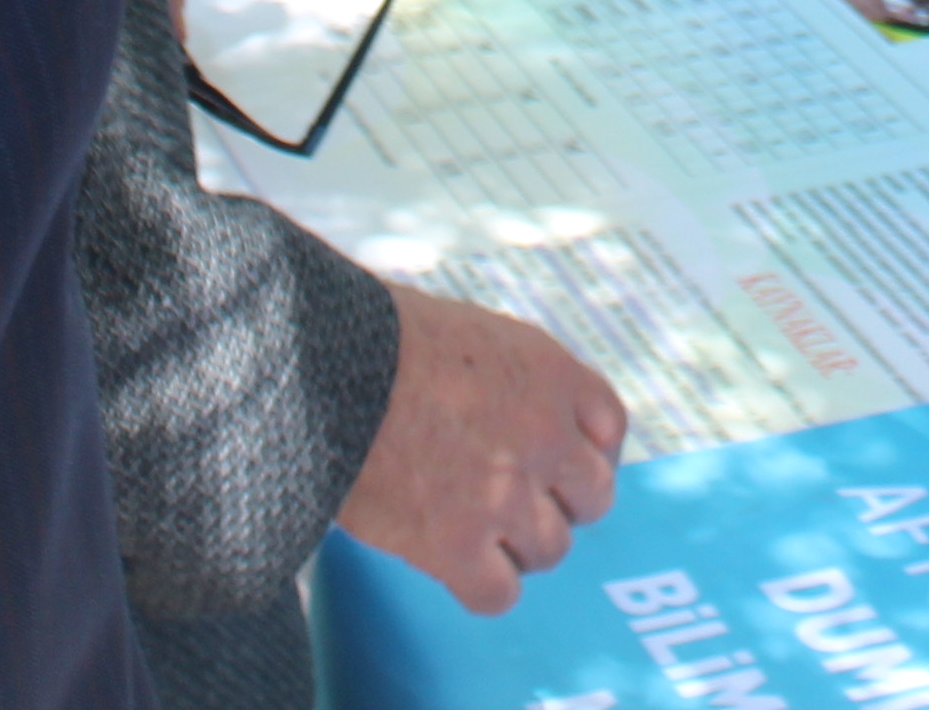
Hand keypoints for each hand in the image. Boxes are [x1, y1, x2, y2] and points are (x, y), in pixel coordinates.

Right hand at [339, 283, 629, 613]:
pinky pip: (499, 593)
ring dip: (518, 544)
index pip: (610, 428)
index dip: (585, 452)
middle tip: (511, 498)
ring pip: (551, 549)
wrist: (318, 368)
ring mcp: (504, 494)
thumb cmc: (378, 340)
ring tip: (472, 527)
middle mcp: (543, 434)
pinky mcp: (456, 544)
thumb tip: (532, 427)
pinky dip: (482, 585)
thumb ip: (520, 381)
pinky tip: (454, 563)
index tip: (557, 464)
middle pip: (592, 496)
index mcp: (550, 373)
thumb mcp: (474, 335)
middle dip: (556, 500)